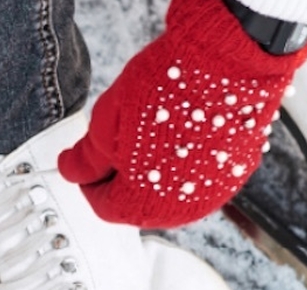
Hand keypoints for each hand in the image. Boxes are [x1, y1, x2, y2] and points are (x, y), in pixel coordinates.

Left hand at [58, 0, 306, 227]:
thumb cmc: (167, 89)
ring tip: (152, 133)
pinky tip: (181, 132)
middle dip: (124, 178)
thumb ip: (87, 158)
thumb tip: (72, 170)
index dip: (91, 181)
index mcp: (140, 204)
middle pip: (138, 204)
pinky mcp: (234, 174)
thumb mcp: (107, 122)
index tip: (92, 161)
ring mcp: (212, 194)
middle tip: (121, 142)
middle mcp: (179, 210)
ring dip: (156, 171)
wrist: (226, 63)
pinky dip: (186, 163)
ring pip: (170, 193)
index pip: (103, 206)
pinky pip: (199, 179)